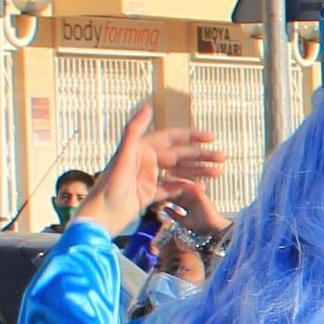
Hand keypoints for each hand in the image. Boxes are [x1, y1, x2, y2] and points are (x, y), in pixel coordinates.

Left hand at [77, 104, 225, 237]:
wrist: (100, 217)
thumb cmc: (109, 186)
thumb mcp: (123, 156)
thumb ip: (135, 130)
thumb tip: (147, 106)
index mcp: (140, 149)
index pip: (171, 138)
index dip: (192, 136)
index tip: (211, 137)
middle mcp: (145, 161)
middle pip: (179, 156)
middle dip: (201, 156)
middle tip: (222, 158)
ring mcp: (147, 178)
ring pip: (178, 172)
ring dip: (198, 172)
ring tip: (218, 173)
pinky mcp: (148, 194)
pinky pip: (172, 188)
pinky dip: (186, 188)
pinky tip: (201, 189)